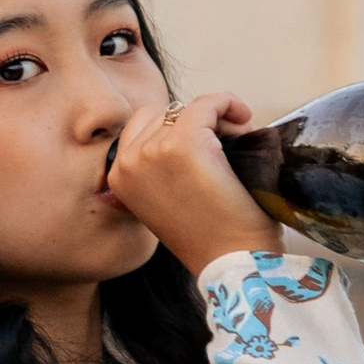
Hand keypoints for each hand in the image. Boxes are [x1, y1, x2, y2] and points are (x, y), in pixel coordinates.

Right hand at [106, 94, 283, 274]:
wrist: (232, 261)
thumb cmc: (209, 236)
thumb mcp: (166, 201)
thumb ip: (157, 170)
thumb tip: (179, 132)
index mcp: (118, 177)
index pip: (142, 127)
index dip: (177, 129)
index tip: (209, 143)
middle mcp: (128, 161)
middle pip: (164, 115)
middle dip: (197, 123)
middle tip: (230, 143)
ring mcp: (154, 150)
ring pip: (187, 108)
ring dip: (216, 119)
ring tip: (239, 142)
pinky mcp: (185, 143)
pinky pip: (209, 103)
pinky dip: (229, 105)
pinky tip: (244, 120)